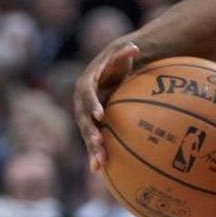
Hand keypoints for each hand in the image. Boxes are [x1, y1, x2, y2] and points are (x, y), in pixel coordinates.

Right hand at [74, 41, 139, 172]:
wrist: (105, 75)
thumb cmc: (115, 65)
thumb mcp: (119, 58)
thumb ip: (124, 53)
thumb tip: (135, 46)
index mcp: (85, 87)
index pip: (87, 96)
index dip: (92, 105)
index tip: (100, 114)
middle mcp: (81, 104)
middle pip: (83, 120)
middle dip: (90, 132)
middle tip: (98, 142)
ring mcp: (84, 117)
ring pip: (87, 135)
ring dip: (92, 149)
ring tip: (99, 163)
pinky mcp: (91, 126)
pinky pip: (92, 141)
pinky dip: (94, 155)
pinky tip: (99, 170)